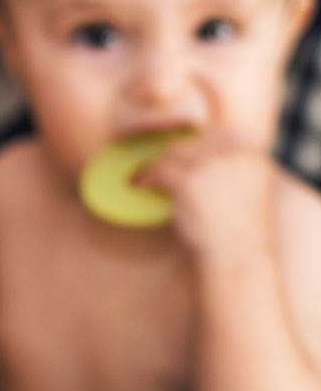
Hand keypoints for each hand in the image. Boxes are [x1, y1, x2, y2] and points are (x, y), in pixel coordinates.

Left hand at [133, 129, 277, 256]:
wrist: (239, 257)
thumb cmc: (242, 232)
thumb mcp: (250, 191)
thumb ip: (233, 168)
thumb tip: (202, 158)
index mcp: (251, 155)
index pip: (217, 133)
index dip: (196, 143)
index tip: (181, 156)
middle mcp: (232, 153)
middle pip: (191, 142)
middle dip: (172, 155)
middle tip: (158, 168)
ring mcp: (209, 164)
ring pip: (172, 153)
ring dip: (156, 166)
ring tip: (143, 177)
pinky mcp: (188, 180)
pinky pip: (157, 169)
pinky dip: (145, 177)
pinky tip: (139, 186)